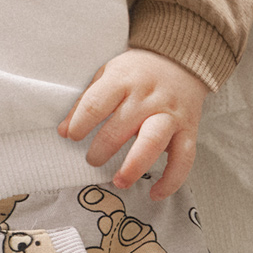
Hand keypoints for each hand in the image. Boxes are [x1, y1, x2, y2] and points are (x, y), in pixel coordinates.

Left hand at [58, 49, 206, 198]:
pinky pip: (183, 159)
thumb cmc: (138, 71)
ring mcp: (170, 114)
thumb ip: (86, 102)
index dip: (80, 124)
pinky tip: (155, 193)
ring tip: (118, 181)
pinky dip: (171, 180)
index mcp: (123, 80)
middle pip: (120, 127)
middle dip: (101, 150)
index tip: (72, 136)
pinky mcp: (189, 129)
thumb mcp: (107, 75)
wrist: (181, 59)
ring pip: (151, 143)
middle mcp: (147, 98)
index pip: (95, 105)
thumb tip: (63, 131)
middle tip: (92, 160)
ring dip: (132, 167)